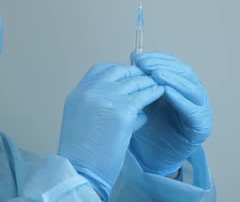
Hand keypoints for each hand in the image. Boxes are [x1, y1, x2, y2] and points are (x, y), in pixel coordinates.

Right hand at [58, 63, 163, 200]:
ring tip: (159, 83)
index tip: (129, 74)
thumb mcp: (80, 118)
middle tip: (148, 76)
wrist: (81, 170)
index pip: (100, 69)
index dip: (118, 70)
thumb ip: (95, 103)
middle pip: (119, 71)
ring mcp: (106, 99)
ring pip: (134, 82)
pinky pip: (145, 97)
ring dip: (148, 82)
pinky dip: (154, 93)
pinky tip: (162, 93)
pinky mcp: (123, 112)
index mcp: (78, 93)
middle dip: (136, 73)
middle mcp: (90, 91)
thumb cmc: (81, 152)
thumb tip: (120, 96)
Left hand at [130, 52, 212, 175]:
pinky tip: (167, 92)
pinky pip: (193, 109)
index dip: (157, 58)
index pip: (172, 64)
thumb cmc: (149, 124)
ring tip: (156, 74)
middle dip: (163, 66)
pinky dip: (180, 99)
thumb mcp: (143, 97)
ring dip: (173, 79)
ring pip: (191, 88)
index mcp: (181, 84)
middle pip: (183, 72)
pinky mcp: (202, 126)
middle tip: (145, 64)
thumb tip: (134, 55)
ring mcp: (200, 108)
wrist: (153, 154)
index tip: (139, 58)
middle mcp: (193, 93)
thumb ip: (142, 79)